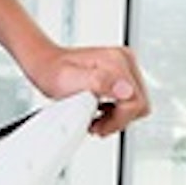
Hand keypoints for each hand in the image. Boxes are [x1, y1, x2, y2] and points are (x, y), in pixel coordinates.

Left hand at [26, 45, 149, 135]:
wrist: (46, 65)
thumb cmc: (53, 73)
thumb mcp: (70, 81)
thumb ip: (99, 84)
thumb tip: (125, 90)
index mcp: (116, 60)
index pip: (136, 101)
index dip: (118, 119)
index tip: (99, 124)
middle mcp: (124, 60)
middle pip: (139, 104)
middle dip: (118, 119)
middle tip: (96, 123)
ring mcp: (124, 66)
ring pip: (136, 105)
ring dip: (116, 117)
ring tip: (94, 117)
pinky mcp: (120, 74)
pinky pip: (129, 101)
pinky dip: (115, 111)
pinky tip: (98, 110)